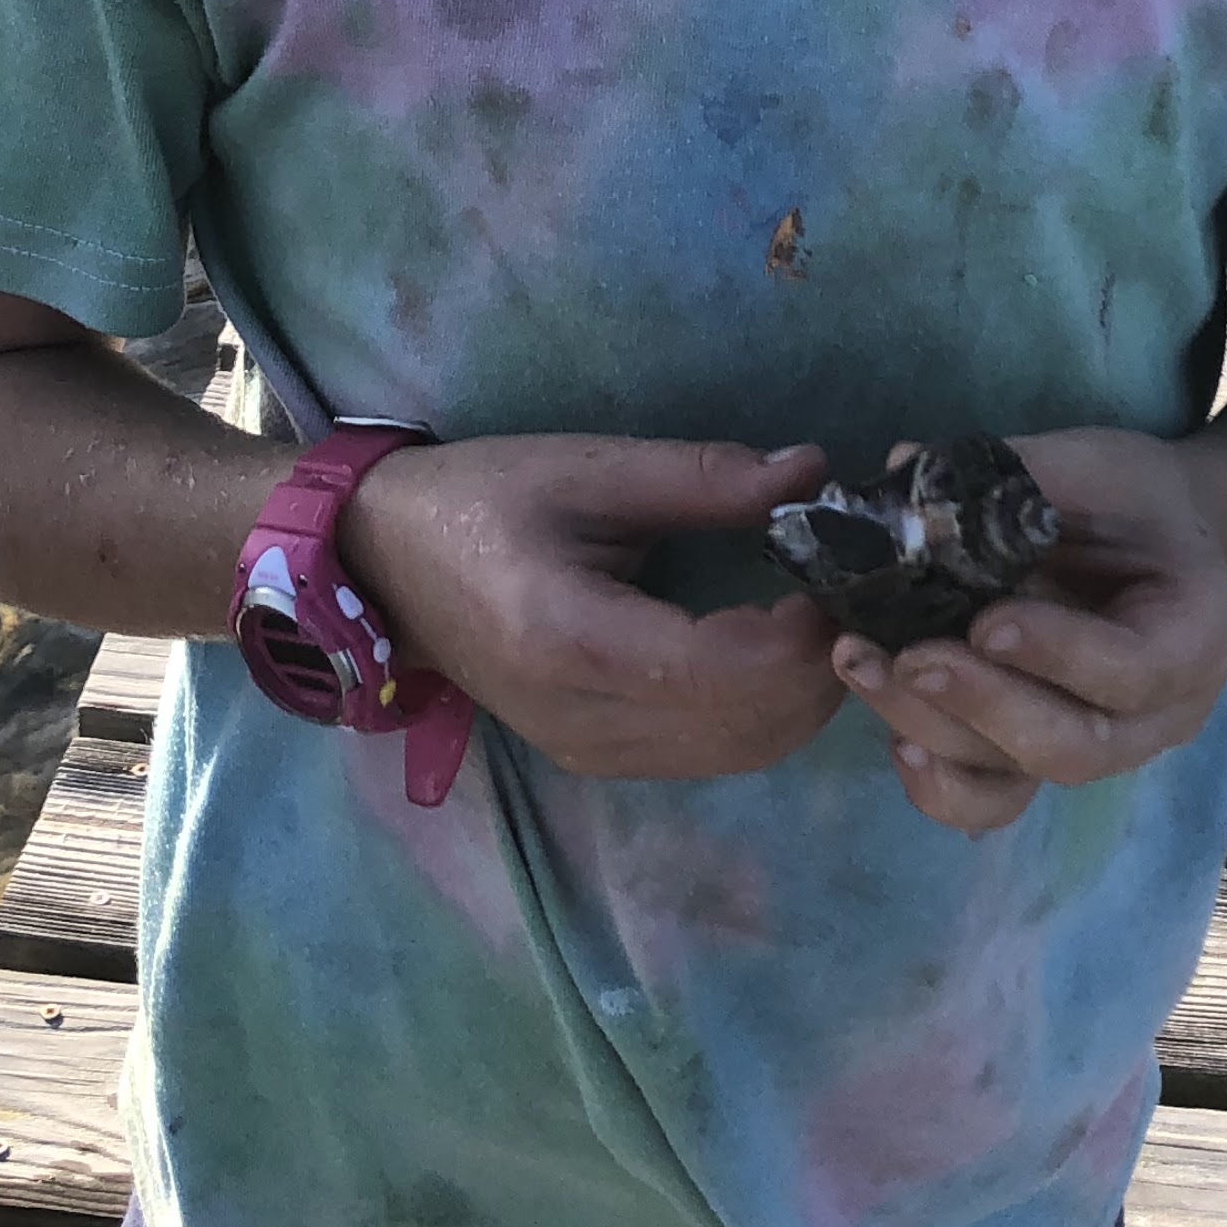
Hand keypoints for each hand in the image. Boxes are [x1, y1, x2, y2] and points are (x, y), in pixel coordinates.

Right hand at [341, 434, 846, 781]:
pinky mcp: (596, 758)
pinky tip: (773, 647)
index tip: (840, 565)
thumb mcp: (589, 468)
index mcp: (574, 642)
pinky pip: (709, 755)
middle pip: (752, 728)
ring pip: (741, 753)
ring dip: (801, 695)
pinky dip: (763, 712)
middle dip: (820, 666)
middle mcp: (586, 722)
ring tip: (818, 612)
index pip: (731, 669)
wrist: (381, 562)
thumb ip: (704, 478)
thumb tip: (813, 472)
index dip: (806, 629)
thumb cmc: (479, 499)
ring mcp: (591, 753)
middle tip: (846, 586)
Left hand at [831, 426, 1226, 836]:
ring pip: (1020, 777)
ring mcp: (1095, 747)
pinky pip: (992, 799)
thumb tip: (904, 470)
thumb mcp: (1100, 467)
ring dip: (935, 730)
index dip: (1058, 653)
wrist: (1154, 540)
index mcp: (1193, 638)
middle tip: (908, 658)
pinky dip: (939, 783)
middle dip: (982, 705)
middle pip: (1073, 746)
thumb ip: (1020, 476)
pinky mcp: (1038, 755)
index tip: (984, 622)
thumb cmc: (1133, 499)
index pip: (1133, 670)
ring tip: (863, 668)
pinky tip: (891, 737)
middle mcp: (1154, 717)